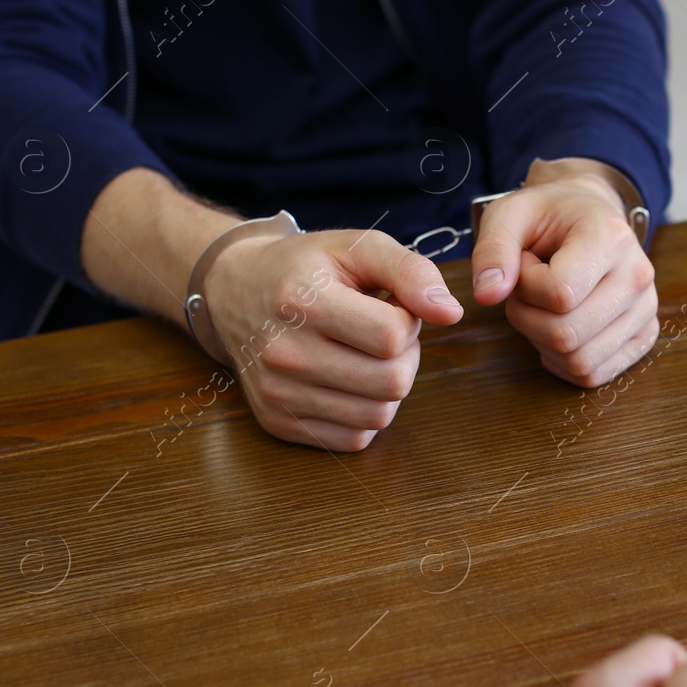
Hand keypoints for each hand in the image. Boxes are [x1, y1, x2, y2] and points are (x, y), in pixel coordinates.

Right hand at [202, 228, 462, 450]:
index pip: (392, 336)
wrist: (235, 291)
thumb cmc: (307, 267)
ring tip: (364, 355)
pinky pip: (354, 438)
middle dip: (404, 356)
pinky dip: (364, 413)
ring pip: (378, 415)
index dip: (408, 321)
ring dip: (387, 387)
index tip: (389, 306)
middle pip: (392, 382)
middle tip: (382, 333)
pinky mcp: (278, 423)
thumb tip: (451, 313)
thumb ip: (411, 272)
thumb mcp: (358, 247)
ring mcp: (277, 394)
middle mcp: (284, 352)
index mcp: (301, 300)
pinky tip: (347, 380)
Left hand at [471, 158, 657, 387]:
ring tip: (546, 304)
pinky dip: (563, 361)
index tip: (525, 261)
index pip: (559, 294)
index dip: (526, 286)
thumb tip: (487, 296)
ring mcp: (646, 310)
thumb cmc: (549, 216)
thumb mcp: (510, 215)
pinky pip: (592, 374)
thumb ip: (493, 250)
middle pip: (567, 335)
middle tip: (529, 287)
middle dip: (528, 317)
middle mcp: (638, 276)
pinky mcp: (645, 335)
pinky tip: (557, 327)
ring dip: (543, 340)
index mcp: (611, 238)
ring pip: (579, 361)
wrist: (590, 215)